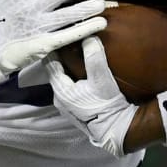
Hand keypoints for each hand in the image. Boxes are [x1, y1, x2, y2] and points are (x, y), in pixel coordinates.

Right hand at [0, 0, 108, 92]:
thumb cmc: (3, 23)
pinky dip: (84, 29)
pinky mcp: (44, 44)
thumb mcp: (12, 0)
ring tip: (101, 3)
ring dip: (84, 8)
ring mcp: (38, 27)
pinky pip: (67, 35)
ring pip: (65, 16)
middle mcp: (31, 10)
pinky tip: (99, 24)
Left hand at [46, 37, 137, 156]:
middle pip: (56, 74)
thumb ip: (94, 57)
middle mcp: (59, 99)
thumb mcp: (101, 78)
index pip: (51, 65)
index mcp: (61, 90)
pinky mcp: (74, 111)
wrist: (115, 128)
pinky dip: (73, 82)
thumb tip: (89, 38)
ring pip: (63, 83)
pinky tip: (82, 78)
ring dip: (68, 72)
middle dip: (61, 61)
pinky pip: (69, 91)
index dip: (54, 51)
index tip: (58, 38)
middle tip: (68, 45)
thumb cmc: (106, 104)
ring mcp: (66, 107)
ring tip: (76, 59)